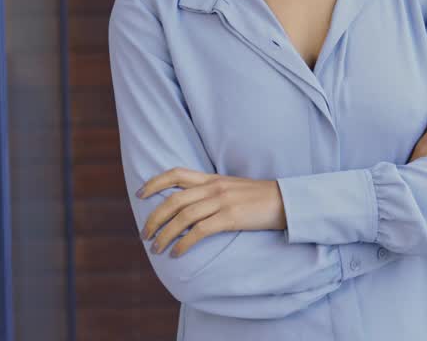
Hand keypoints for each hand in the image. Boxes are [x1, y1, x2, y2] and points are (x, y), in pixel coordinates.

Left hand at [137, 168, 284, 256]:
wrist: (286, 201)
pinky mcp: (231, 217)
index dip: (155, 183)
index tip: (140, 194)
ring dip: (165, 235)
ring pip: (183, 217)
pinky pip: (199, 231)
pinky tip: (177, 253)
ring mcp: (222, 202)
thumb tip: (191, 206)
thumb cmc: (260, 198)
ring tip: (156, 248)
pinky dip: (184, 243)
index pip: (176, 173)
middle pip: (174, 200)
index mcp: (213, 179)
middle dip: (154, 218)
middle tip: (145, 234)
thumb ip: (212, 192)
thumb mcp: (233, 188)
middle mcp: (214, 187)